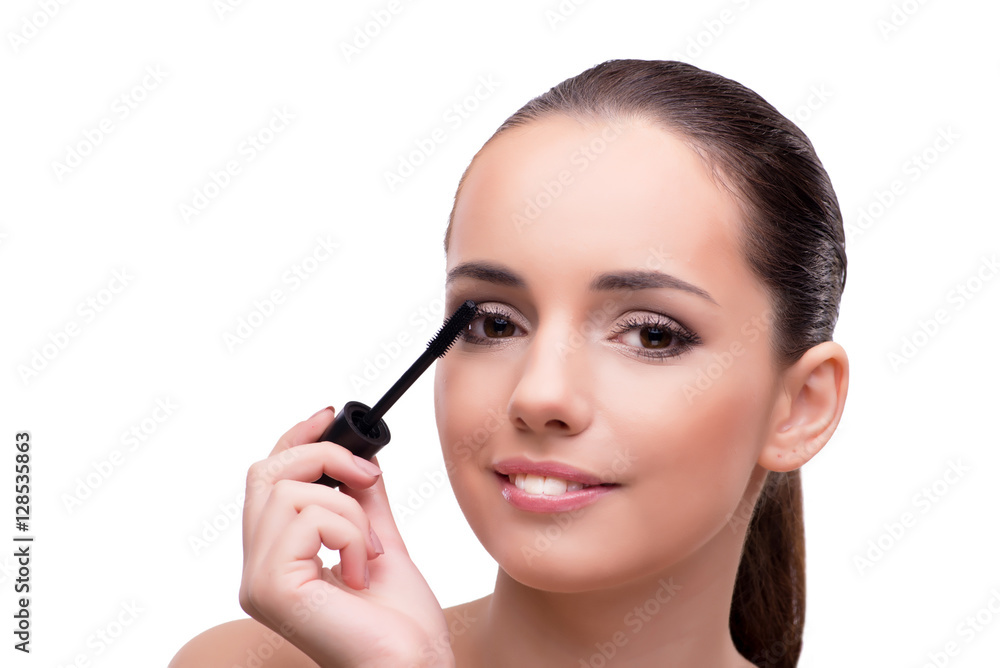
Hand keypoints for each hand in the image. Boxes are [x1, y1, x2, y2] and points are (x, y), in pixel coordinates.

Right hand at [239, 407, 454, 666]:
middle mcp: (257, 571)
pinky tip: (364, 570)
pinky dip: (351, 533)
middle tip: (369, 476)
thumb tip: (359, 458)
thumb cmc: (401, 625)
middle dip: (324, 457)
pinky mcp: (271, 589)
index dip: (294, 440)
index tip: (329, 416)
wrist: (415, 667)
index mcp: (277, 560)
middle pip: (266, 473)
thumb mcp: (381, 543)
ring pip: (291, 492)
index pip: (265, 480)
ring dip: (348, 510)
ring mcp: (259, 582)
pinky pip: (308, 519)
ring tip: (369, 551)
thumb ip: (363, 501)